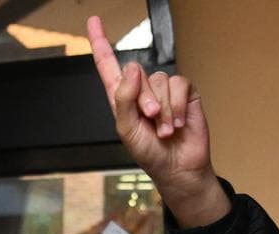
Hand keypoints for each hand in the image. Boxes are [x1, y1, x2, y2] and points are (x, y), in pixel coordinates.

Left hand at [87, 16, 229, 227]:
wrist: (177, 167)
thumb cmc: (149, 153)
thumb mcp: (126, 129)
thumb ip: (123, 98)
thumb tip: (132, 67)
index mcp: (121, 98)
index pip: (108, 65)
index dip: (100, 42)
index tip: (93, 21)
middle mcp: (141, 90)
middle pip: (137, 73)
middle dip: (144, 100)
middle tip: (150, 121)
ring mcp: (164, 90)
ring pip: (160, 79)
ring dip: (163, 109)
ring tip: (165, 130)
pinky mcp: (185, 93)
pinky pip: (179, 84)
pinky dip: (177, 106)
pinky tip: (177, 123)